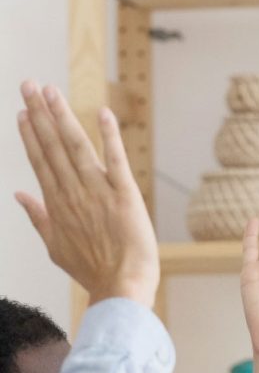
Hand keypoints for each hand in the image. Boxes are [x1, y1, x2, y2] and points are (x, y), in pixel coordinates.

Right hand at [15, 81, 158, 308]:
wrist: (121, 288)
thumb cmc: (92, 271)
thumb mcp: (56, 247)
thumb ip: (38, 218)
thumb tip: (20, 196)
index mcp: (58, 205)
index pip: (41, 162)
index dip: (31, 135)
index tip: (23, 112)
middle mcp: (74, 193)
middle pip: (53, 147)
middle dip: (40, 113)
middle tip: (28, 84)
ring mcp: (98, 193)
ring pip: (77, 147)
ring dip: (63, 116)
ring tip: (50, 91)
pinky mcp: (125, 196)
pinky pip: (117, 161)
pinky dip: (110, 137)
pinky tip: (103, 113)